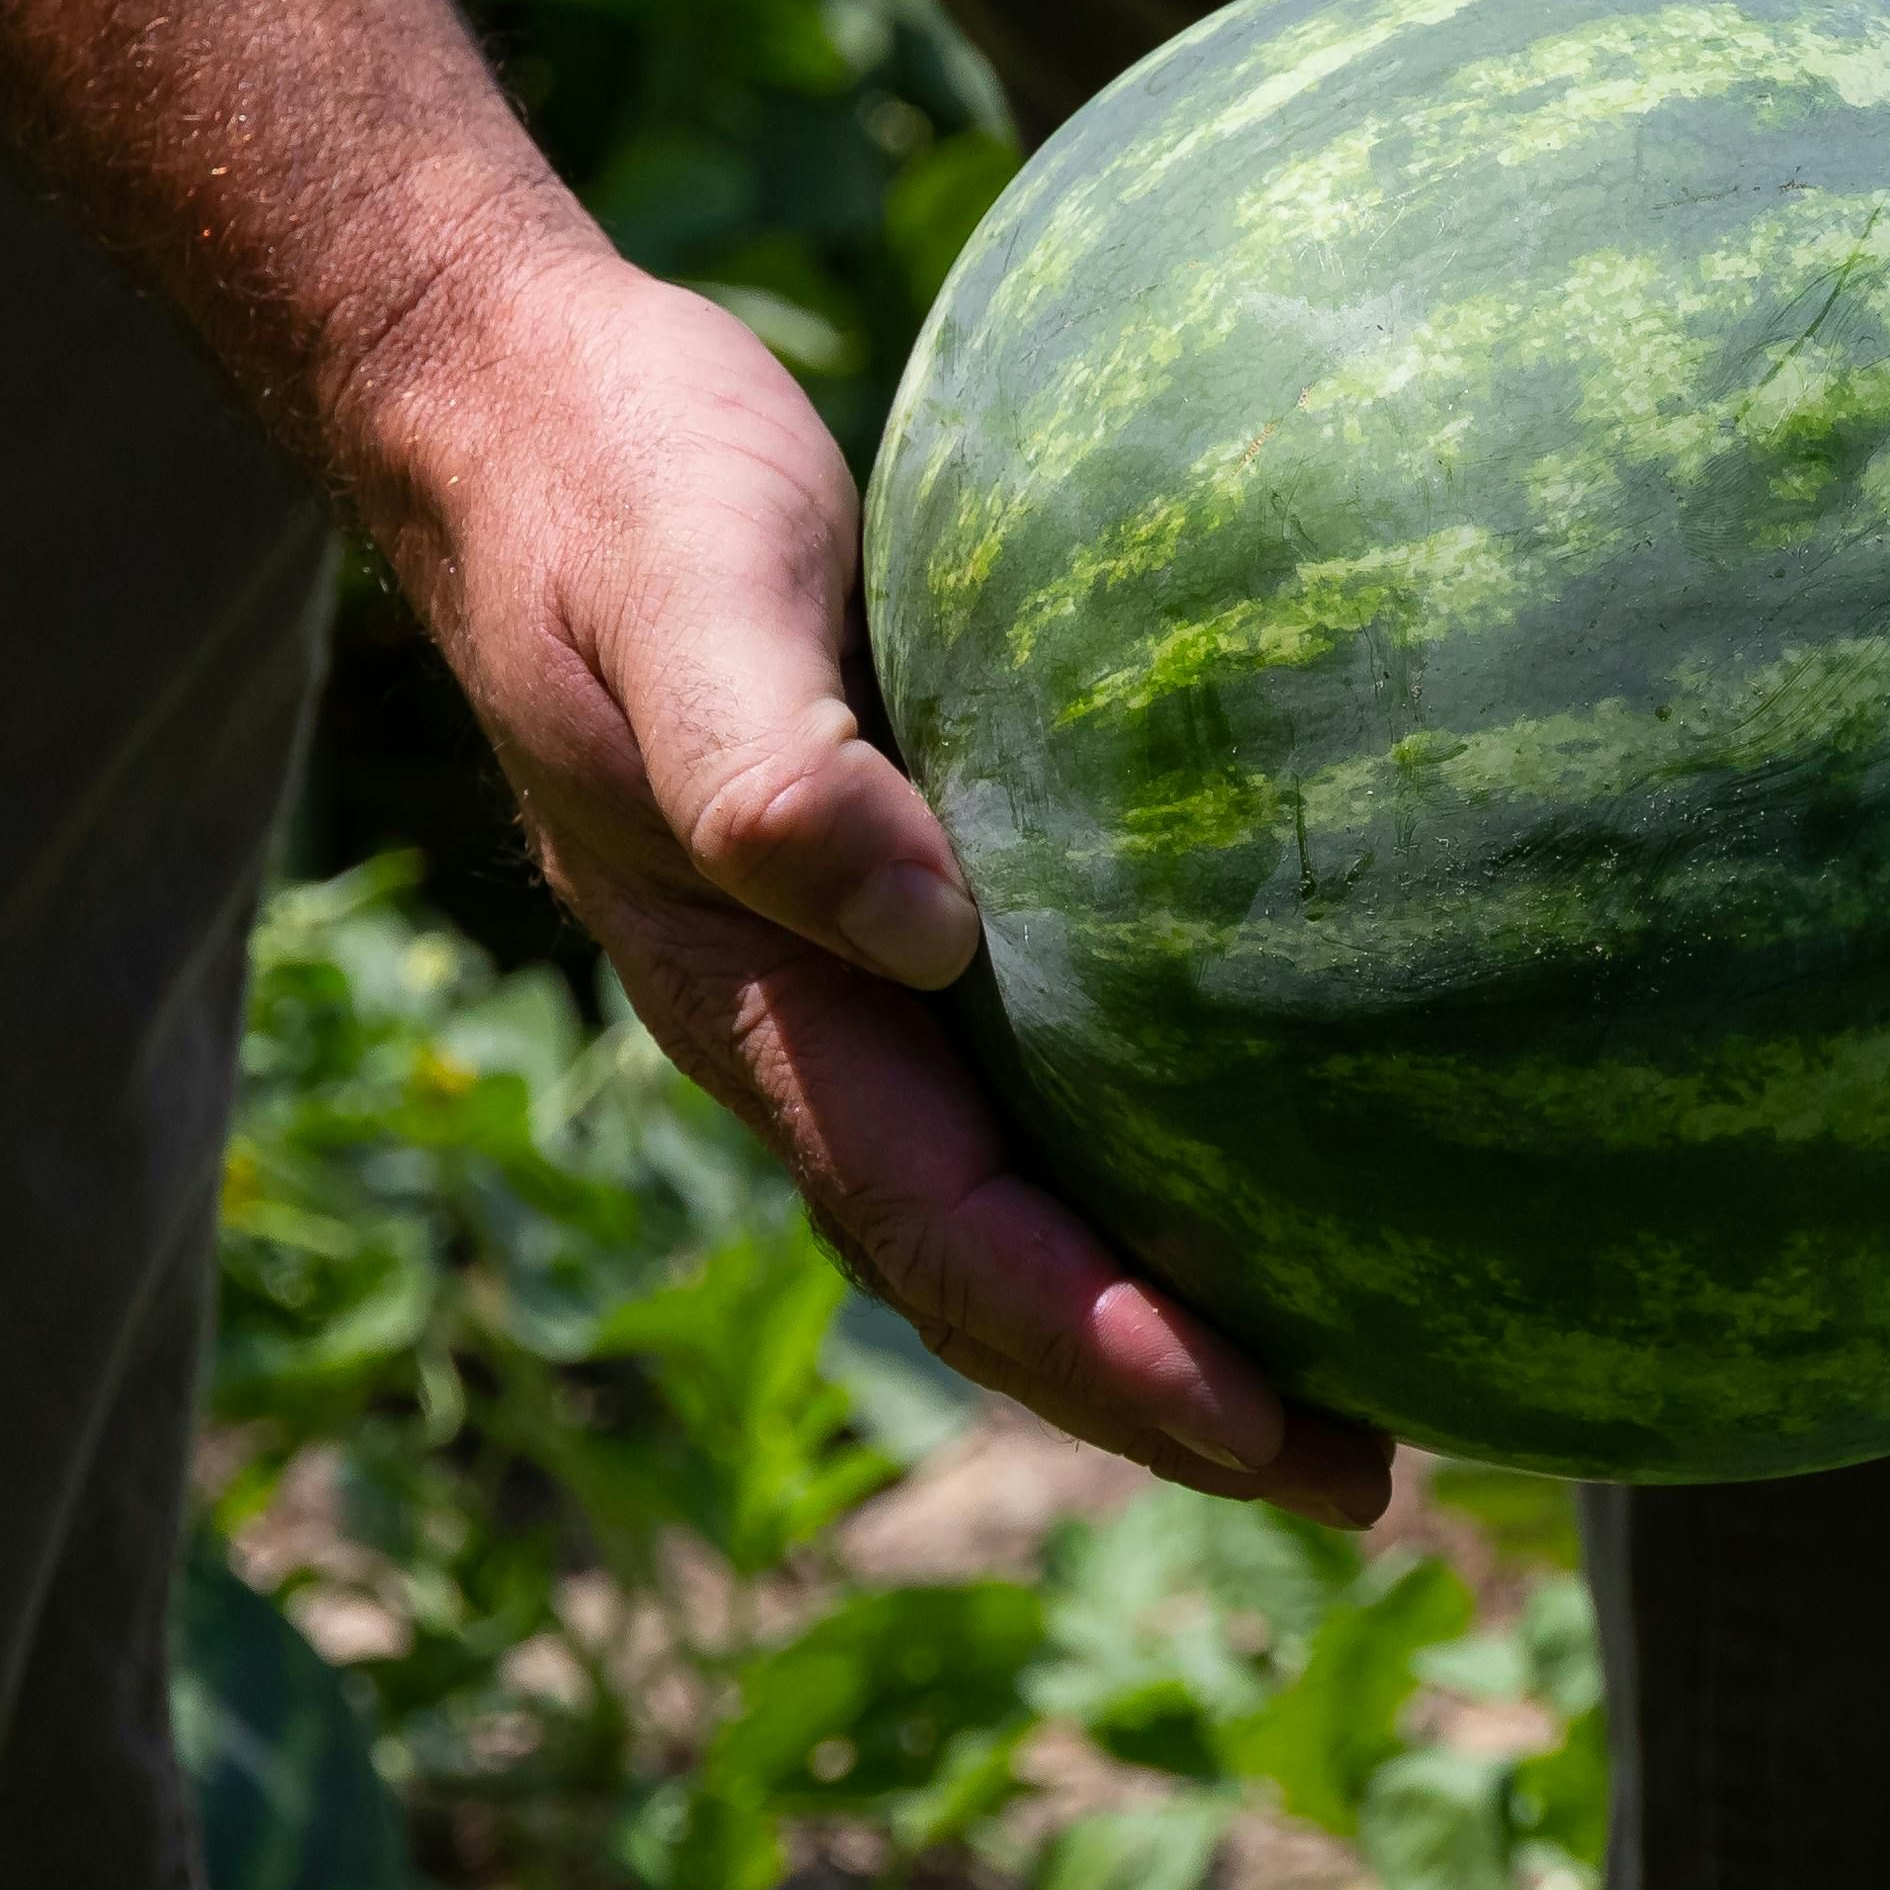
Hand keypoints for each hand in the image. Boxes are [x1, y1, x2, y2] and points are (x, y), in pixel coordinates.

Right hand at [345, 239, 1395, 1525]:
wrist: (529, 410)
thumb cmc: (616, 492)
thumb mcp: (691, 603)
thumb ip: (770, 770)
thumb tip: (924, 930)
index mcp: (749, 1000)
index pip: (943, 1230)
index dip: (1100, 1348)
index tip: (1268, 1432)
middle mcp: (807, 1019)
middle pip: (988, 1264)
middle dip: (1159, 1391)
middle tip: (1360, 1479)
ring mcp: (853, 962)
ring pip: (1015, 1183)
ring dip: (1159, 1293)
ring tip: (1347, 1367)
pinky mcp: (912, 878)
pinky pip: (1042, 1056)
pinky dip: (1148, 1135)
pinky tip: (1279, 1127)